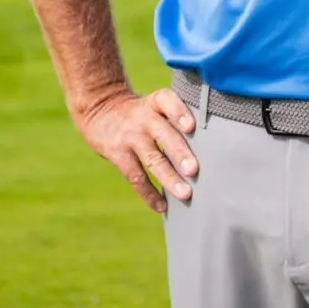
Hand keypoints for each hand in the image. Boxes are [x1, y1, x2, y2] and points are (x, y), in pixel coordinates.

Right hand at [74, 86, 198, 213]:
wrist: (100, 109)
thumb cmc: (141, 110)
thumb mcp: (154, 103)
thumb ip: (176, 117)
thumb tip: (209, 146)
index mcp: (156, 102)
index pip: (167, 101)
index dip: (179, 112)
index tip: (190, 126)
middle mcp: (144, 117)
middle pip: (164, 134)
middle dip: (179, 153)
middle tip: (194, 170)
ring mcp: (130, 137)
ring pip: (152, 159)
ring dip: (169, 178)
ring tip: (185, 194)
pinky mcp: (118, 154)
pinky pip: (136, 177)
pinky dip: (149, 194)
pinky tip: (162, 206)